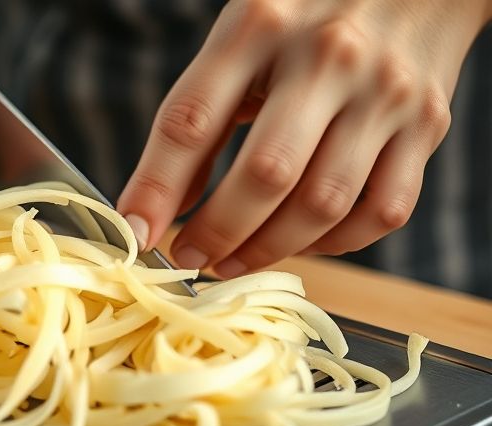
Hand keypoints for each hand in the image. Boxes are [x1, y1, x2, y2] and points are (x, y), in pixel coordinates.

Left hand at [118, 0, 491, 276]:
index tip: (136, 234)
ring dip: (269, 250)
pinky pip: (382, 211)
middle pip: (266, 173)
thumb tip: (156, 209)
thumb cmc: (305, 17)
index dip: (156, 187)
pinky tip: (302, 242)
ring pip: (323, 204)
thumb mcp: (240, 40)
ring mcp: (385, 93)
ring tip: (232, 262)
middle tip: (188, 256)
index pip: (191, 120)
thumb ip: (200, 116)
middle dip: (218, 232)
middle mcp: (327, 57)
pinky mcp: (429, 124)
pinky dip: (336, 243)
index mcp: (259, 27)